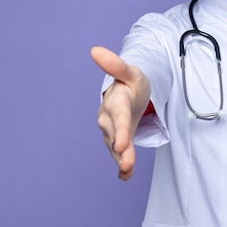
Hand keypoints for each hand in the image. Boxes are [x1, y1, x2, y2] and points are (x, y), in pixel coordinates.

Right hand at [90, 46, 150, 179]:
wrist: (130, 93)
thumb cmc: (132, 82)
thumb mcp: (130, 72)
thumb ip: (116, 65)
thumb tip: (94, 50)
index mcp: (114, 101)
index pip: (117, 116)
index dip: (119, 130)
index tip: (121, 144)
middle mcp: (109, 118)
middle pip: (115, 135)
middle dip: (121, 150)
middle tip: (127, 163)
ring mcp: (112, 130)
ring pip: (115, 147)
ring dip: (122, 160)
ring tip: (127, 170)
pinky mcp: (118, 140)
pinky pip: (119, 155)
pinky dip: (123, 168)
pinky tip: (125, 177)